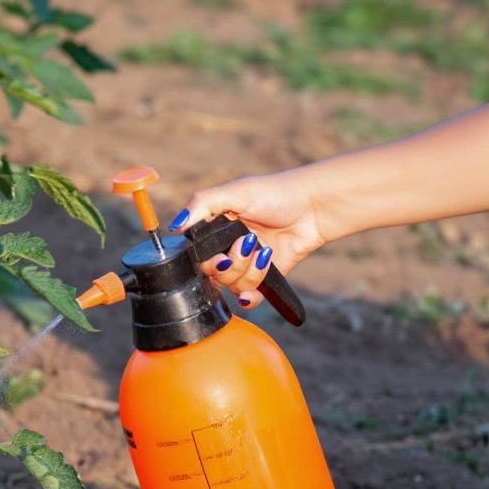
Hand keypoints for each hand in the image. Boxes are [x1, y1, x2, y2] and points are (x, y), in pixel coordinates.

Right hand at [168, 171, 325, 307]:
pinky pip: (250, 297)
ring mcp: (246, 263)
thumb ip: (201, 204)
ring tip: (264, 252)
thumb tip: (174, 226)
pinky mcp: (266, 276)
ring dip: (248, 272)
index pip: (195, 255)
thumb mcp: (234, 192)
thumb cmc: (275, 193)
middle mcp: (227, 247)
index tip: (218, 255)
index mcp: (215, 228)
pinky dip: (252, 296)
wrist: (314, 207)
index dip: (203, 261)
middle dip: (229, 264)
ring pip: (232, 286)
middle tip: (247, 245)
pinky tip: (256, 289)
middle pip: (212, 274)